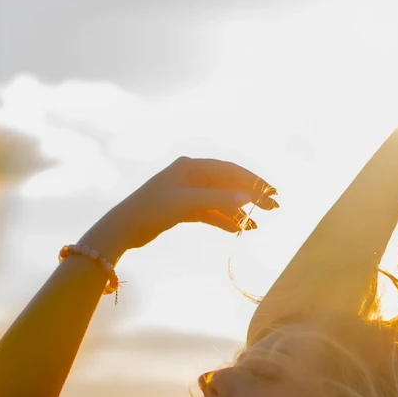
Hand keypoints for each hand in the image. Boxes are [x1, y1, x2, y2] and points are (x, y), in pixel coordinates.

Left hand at [86, 157, 278, 256]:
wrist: (123, 228)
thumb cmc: (152, 210)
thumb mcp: (186, 203)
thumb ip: (218, 200)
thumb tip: (247, 199)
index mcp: (192, 167)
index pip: (230, 171)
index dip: (253, 182)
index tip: (272, 195)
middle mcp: (192, 176)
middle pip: (228, 184)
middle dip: (250, 196)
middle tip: (273, 209)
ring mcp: (188, 192)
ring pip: (221, 200)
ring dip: (238, 212)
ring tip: (256, 226)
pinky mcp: (183, 208)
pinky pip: (210, 211)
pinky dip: (224, 220)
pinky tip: (238, 229)